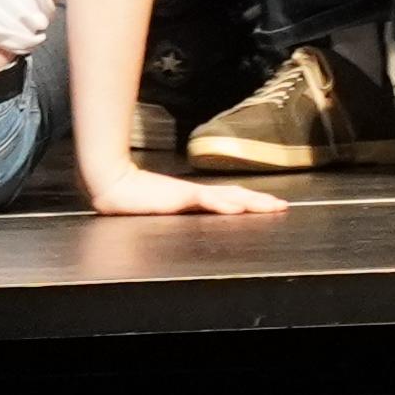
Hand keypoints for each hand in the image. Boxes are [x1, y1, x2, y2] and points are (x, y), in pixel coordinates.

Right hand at [85, 162, 288, 220]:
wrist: (113, 185)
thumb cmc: (134, 197)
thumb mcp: (164, 207)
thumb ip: (179, 207)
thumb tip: (192, 209)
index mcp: (195, 197)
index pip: (230, 197)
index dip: (252, 200)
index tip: (272, 204)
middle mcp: (197, 194)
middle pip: (236, 196)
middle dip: (260, 202)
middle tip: (282, 206)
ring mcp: (189, 194)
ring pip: (227, 197)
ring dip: (250, 203)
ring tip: (269, 206)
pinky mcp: (178, 197)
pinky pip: (205, 200)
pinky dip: (222, 203)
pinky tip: (237, 207)